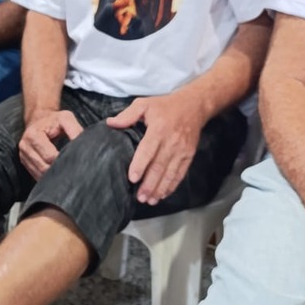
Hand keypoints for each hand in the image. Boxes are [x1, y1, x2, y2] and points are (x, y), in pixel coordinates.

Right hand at [18, 109, 83, 181]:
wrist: (39, 120)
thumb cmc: (54, 120)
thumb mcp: (66, 119)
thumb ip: (75, 130)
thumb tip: (85, 146)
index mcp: (33, 135)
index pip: (49, 156)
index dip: (63, 159)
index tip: (73, 158)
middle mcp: (25, 147)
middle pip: (44, 168)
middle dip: (59, 169)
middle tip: (72, 167)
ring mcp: (23, 156)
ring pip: (40, 175)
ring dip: (53, 175)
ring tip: (65, 170)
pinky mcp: (25, 163)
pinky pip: (36, 176)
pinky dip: (47, 177)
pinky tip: (57, 173)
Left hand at [106, 90, 205, 204]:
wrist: (194, 105)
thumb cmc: (165, 106)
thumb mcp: (144, 104)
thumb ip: (127, 115)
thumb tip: (110, 123)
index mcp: (158, 129)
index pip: (148, 150)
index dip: (140, 165)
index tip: (133, 178)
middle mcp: (171, 141)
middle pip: (159, 166)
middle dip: (150, 184)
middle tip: (140, 197)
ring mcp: (182, 150)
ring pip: (170, 173)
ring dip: (160, 189)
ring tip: (150, 200)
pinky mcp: (189, 155)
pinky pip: (180, 173)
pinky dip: (172, 186)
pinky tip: (163, 195)